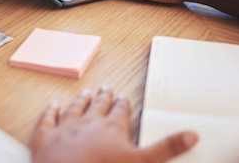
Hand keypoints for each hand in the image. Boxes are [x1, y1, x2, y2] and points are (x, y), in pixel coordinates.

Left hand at [30, 87, 197, 162]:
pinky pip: (48, 120)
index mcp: (112, 128)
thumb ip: (166, 149)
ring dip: (80, 101)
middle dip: (103, 98)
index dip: (124, 105)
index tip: (125, 98)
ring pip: (74, 109)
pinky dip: (50, 112)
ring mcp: (66, 128)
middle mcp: (89, 123)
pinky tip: (51, 105)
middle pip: (98, 106)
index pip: (121, 112)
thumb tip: (192, 135)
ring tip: (85, 93)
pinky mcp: (46, 138)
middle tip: (106, 89)